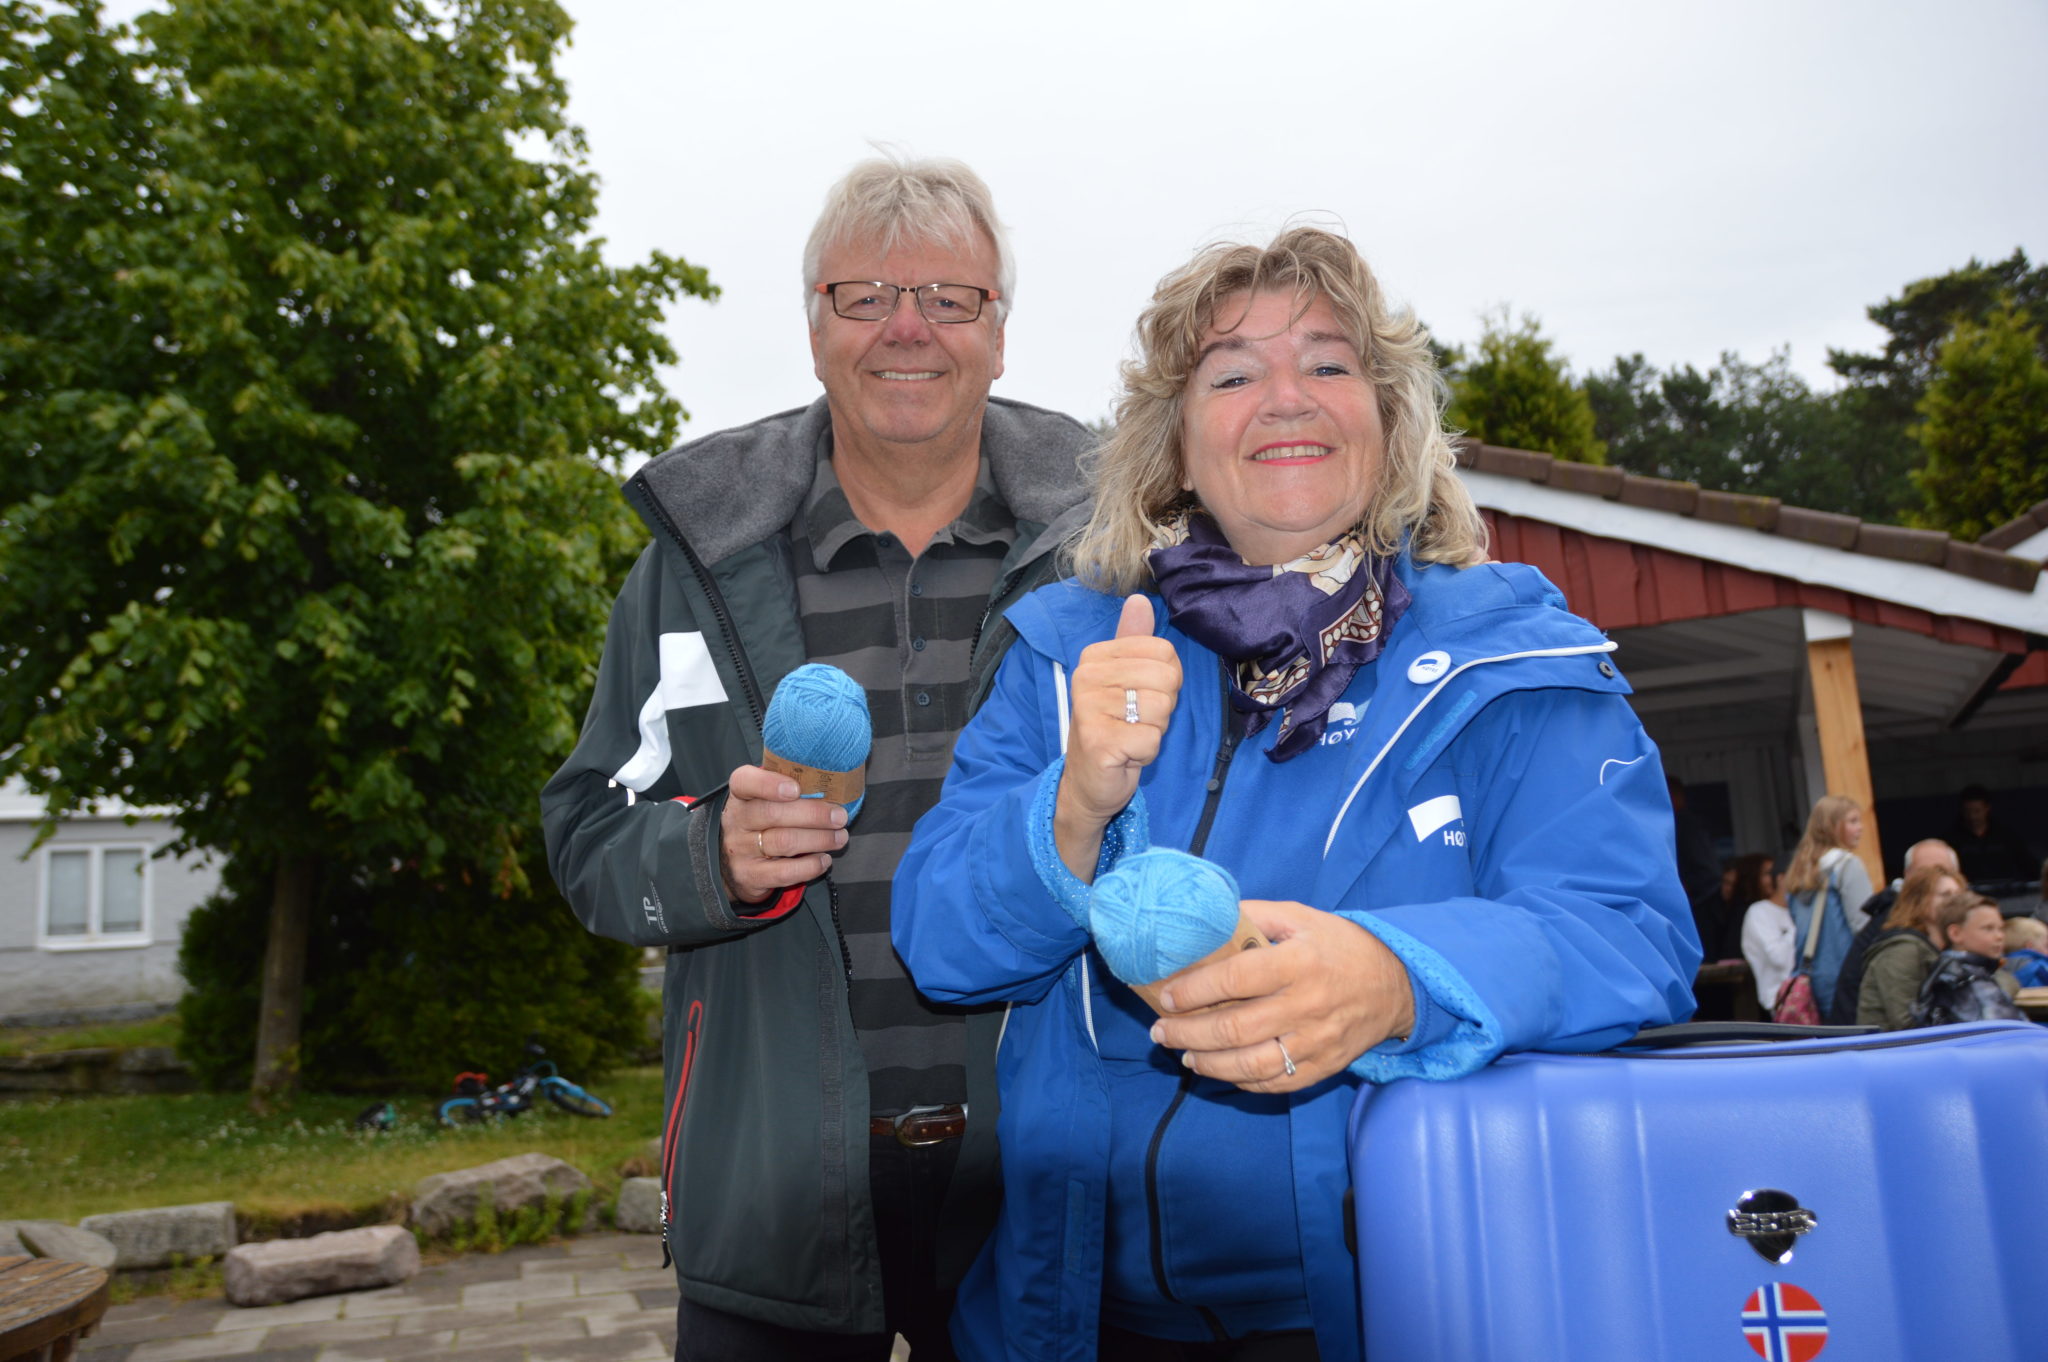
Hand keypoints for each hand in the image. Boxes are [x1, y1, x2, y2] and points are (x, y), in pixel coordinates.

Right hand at [719, 764, 847, 903]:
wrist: (734, 861)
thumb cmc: (763, 821)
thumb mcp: (766, 799)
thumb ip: (791, 787)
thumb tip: (833, 786)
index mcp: (741, 794)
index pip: (744, 782)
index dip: (769, 784)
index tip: (796, 788)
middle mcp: (736, 821)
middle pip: (772, 814)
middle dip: (813, 814)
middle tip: (839, 816)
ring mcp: (740, 850)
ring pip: (783, 842)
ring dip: (818, 839)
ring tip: (840, 837)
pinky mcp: (750, 876)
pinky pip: (784, 872)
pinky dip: (810, 866)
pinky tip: (824, 859)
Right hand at [1054, 595, 1181, 877]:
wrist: (1088, 782)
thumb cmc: (1113, 728)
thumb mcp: (1125, 679)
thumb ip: (1133, 640)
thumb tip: (1140, 599)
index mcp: (1095, 657)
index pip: (1164, 651)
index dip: (1166, 681)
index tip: (1140, 698)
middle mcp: (1087, 677)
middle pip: (1166, 678)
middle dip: (1162, 708)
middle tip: (1136, 721)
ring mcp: (1090, 709)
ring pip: (1161, 709)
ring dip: (1154, 730)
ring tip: (1130, 736)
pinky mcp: (1099, 741)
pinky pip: (1152, 738)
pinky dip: (1146, 752)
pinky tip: (1126, 754)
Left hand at [1147, 900, 1415, 1092]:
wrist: (1397, 984)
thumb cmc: (1339, 946)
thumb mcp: (1299, 917)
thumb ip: (1253, 916)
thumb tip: (1203, 918)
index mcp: (1297, 962)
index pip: (1235, 979)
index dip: (1194, 990)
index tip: (1168, 995)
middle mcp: (1306, 1005)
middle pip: (1234, 1029)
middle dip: (1188, 1032)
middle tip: (1161, 1031)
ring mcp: (1316, 1041)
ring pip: (1250, 1064)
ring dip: (1208, 1064)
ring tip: (1184, 1054)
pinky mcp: (1324, 1067)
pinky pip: (1275, 1084)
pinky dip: (1242, 1082)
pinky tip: (1220, 1071)